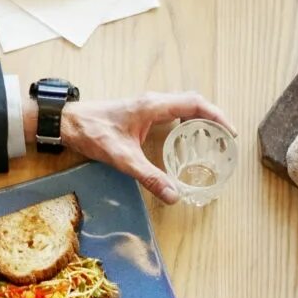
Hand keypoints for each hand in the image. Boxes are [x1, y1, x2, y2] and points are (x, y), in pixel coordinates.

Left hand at [61, 91, 232, 203]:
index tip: (230, 133)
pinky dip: (186, 121)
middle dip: (213, 118)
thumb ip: (149, 177)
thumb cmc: (93, 133)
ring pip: (183, 105)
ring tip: (211, 140)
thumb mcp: (123, 158)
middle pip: (193, 102)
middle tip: (225, 139)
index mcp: (154, 106)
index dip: (216, 116)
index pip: (195, 104)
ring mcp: (147, 105)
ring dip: (200, 118)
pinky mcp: (141, 111)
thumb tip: (174, 196)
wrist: (68, 122)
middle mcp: (154, 101)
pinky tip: (185, 140)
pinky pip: (172, 111)